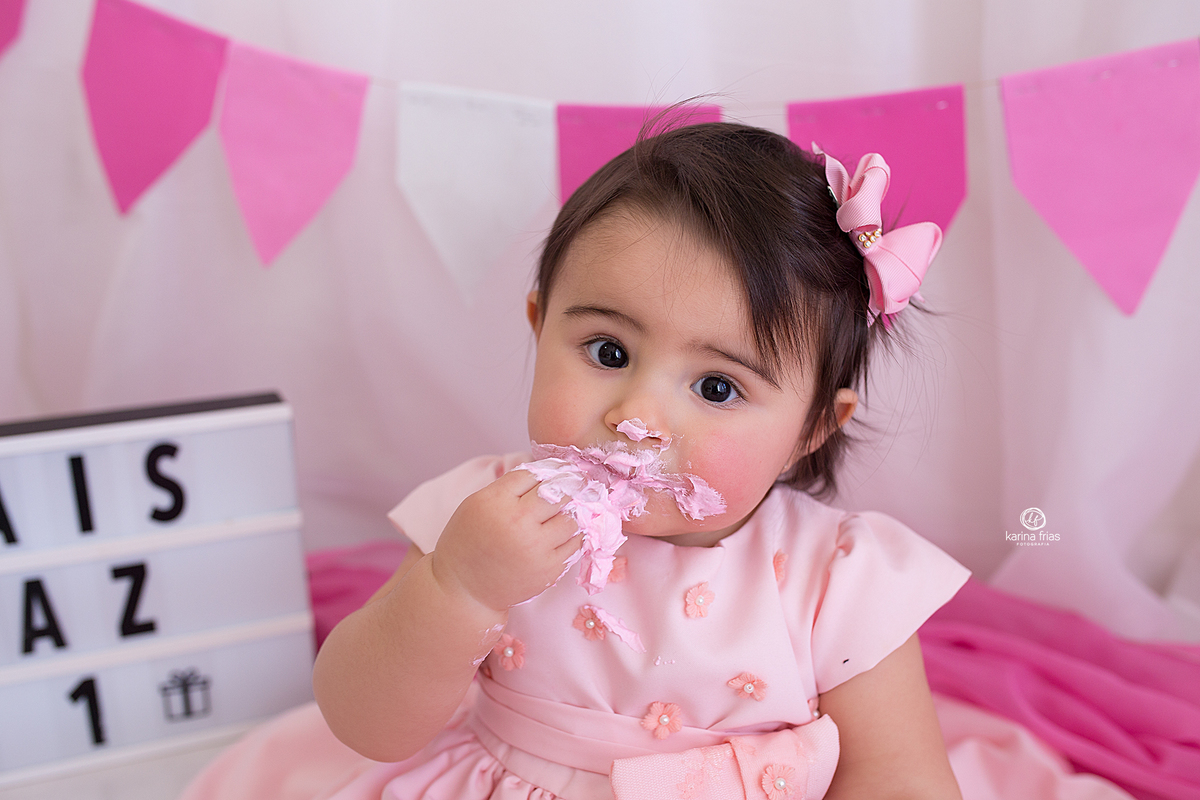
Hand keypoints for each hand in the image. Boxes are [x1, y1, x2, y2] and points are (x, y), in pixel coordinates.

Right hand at [430, 469, 581, 612]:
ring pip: (572, 518)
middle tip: (574, 485)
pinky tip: (563, 533)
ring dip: (571, 513)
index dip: (545, 472)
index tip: (555, 473)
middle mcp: (518, 522)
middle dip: (567, 488)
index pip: (534, 474)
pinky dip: (572, 536)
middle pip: (558, 492)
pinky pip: (575, 544)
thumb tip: (545, 473)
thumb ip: (508, 487)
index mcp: (496, 501)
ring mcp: (536, 548)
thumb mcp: (477, 504)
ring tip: (565, 513)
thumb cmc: (468, 543)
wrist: (464, 589)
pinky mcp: (549, 569)